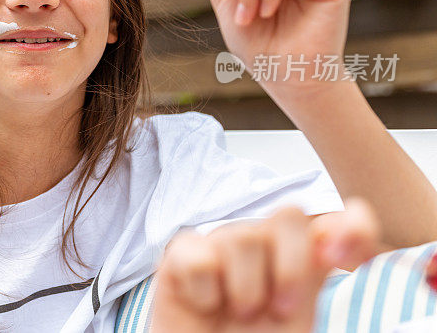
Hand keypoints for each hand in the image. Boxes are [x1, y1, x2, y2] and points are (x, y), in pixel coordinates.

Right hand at [150, 198, 380, 332]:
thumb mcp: (294, 321)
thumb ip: (313, 275)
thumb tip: (336, 236)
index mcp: (299, 258)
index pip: (335, 221)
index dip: (353, 226)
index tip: (353, 260)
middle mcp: (262, 244)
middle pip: (289, 214)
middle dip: (292, 266)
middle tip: (280, 309)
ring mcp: (220, 245)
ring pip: (243, 237)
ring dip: (246, 289)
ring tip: (237, 312)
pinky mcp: (181, 255)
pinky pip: (199, 255)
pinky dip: (205, 291)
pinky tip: (205, 303)